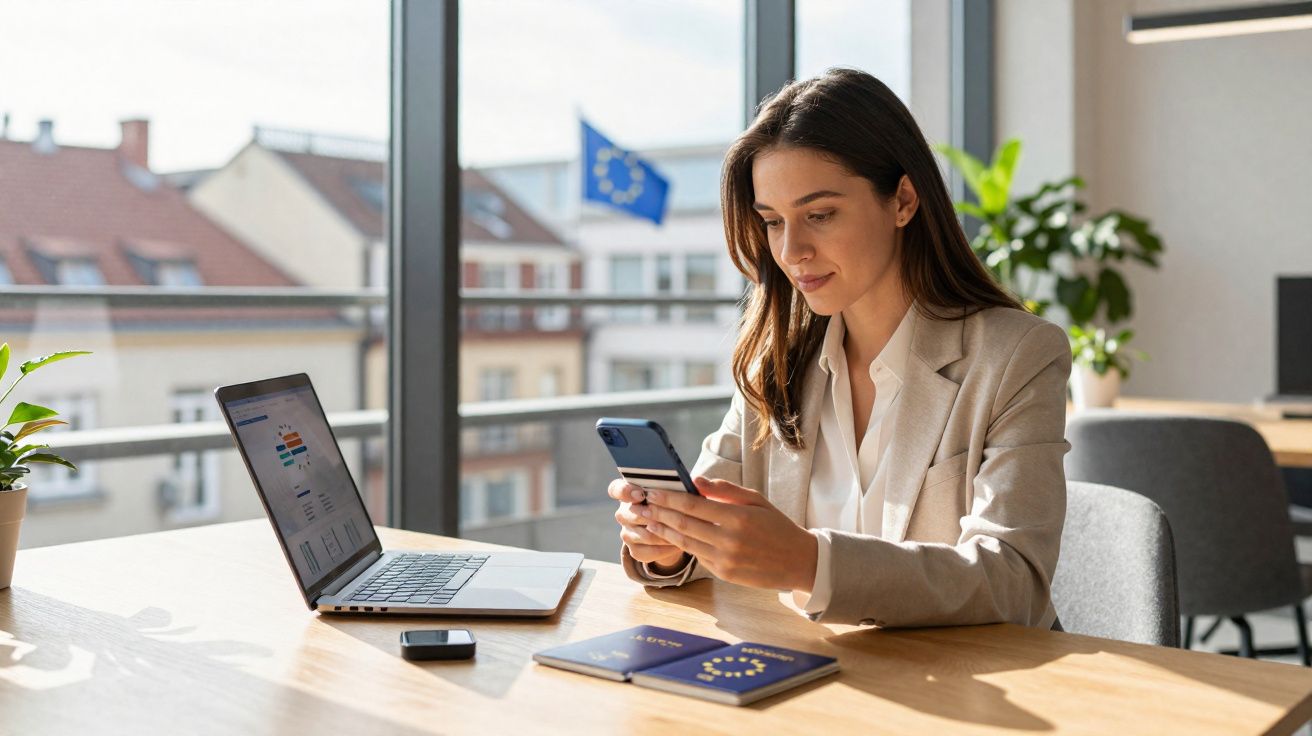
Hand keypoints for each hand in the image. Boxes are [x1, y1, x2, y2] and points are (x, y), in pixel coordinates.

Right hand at [608, 478, 687, 570]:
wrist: (672, 529)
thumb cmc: (673, 502)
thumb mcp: (673, 491)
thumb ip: (675, 486)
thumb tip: (694, 481)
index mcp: (628, 493)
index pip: (616, 489)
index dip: (625, 491)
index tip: (640, 494)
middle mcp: (623, 513)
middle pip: (630, 514)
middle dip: (652, 515)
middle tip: (670, 515)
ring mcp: (627, 533)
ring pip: (644, 535)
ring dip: (664, 534)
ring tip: (683, 532)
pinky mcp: (634, 550)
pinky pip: (648, 552)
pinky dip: (665, 549)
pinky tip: (678, 544)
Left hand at [637, 476, 818, 591]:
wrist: (799, 561)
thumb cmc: (777, 526)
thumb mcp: (756, 500)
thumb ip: (725, 490)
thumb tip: (695, 480)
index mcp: (737, 518)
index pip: (693, 505)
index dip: (668, 498)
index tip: (652, 491)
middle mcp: (729, 540)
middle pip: (683, 524)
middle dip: (659, 513)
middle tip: (642, 504)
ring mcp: (725, 560)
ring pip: (685, 542)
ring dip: (663, 530)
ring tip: (648, 520)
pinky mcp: (723, 574)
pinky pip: (697, 556)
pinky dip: (681, 544)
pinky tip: (669, 535)